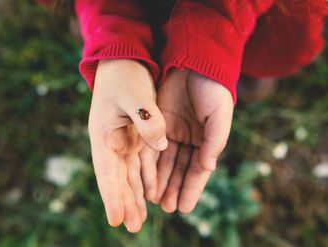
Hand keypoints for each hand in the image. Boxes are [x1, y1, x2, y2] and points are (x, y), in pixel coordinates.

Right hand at [88, 59, 167, 231]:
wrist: (125, 62)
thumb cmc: (124, 75)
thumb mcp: (134, 93)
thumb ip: (146, 118)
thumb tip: (161, 144)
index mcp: (104, 134)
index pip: (107, 171)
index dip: (111, 196)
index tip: (116, 220)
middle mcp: (112, 142)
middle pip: (118, 178)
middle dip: (125, 202)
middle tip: (133, 228)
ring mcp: (124, 141)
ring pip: (130, 175)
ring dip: (135, 196)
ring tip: (140, 221)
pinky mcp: (137, 137)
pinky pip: (141, 164)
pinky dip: (145, 180)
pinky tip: (151, 195)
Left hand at [144, 69, 233, 212]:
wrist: (192, 62)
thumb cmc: (211, 88)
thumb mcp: (219, 114)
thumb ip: (215, 140)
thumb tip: (208, 167)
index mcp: (206, 140)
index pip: (198, 170)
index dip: (191, 189)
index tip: (184, 208)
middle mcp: (189, 140)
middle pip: (180, 170)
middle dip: (174, 189)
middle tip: (167, 208)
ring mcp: (171, 132)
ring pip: (165, 163)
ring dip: (160, 181)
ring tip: (155, 200)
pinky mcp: (156, 124)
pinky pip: (151, 148)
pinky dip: (149, 165)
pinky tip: (146, 180)